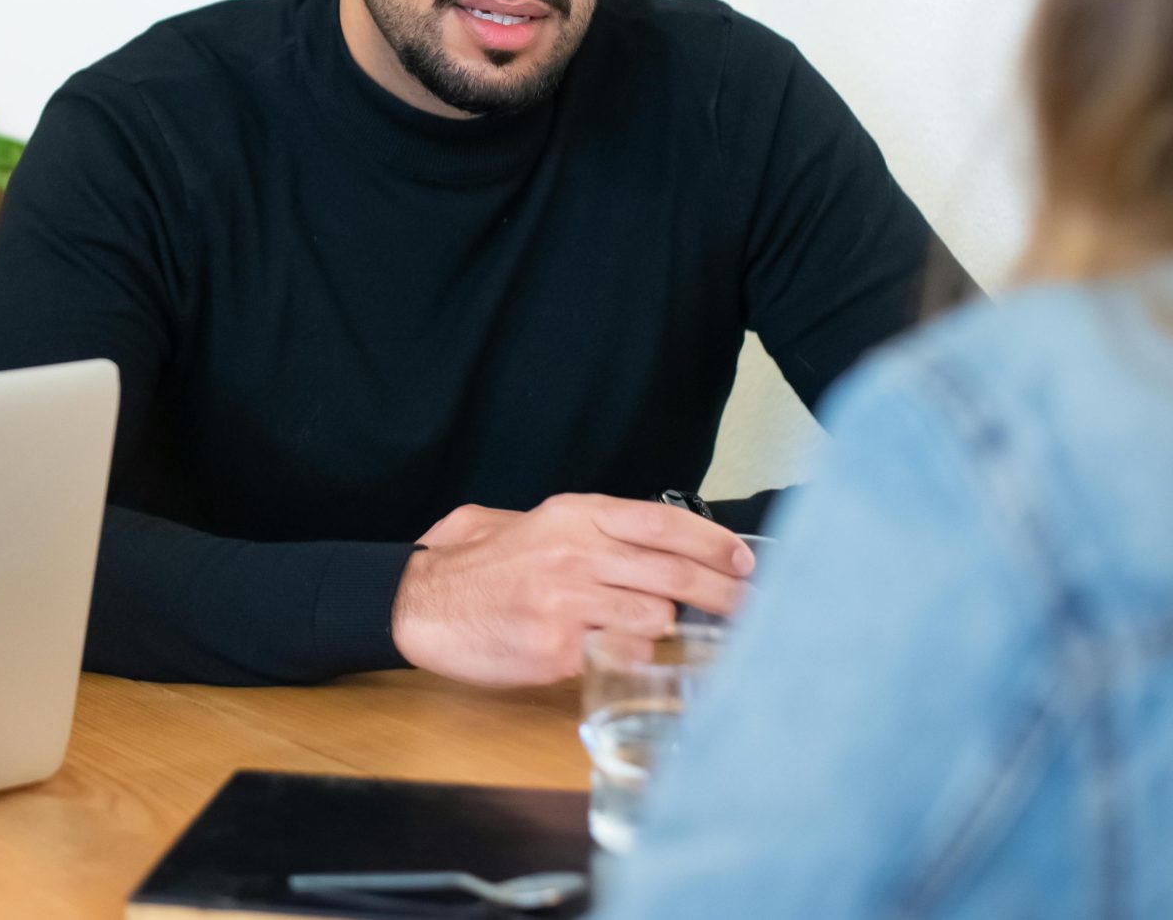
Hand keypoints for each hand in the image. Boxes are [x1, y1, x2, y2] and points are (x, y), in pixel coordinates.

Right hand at [391, 494, 754, 687]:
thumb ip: (584, 530)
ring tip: (686, 634)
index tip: (745, 560)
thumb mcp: (527, 521)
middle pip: (673, 573)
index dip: (713, 543)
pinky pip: (620, 653)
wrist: (419, 604)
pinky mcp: (557, 649)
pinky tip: (639, 657)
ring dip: (672, 628)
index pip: (662, 523)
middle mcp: (576, 553)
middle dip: (723, 593)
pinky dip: (635, 656)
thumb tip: (647, 546)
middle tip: (753, 607)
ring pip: (655, 616)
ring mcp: (567, 602)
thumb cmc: (475, 566)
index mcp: (572, 515)